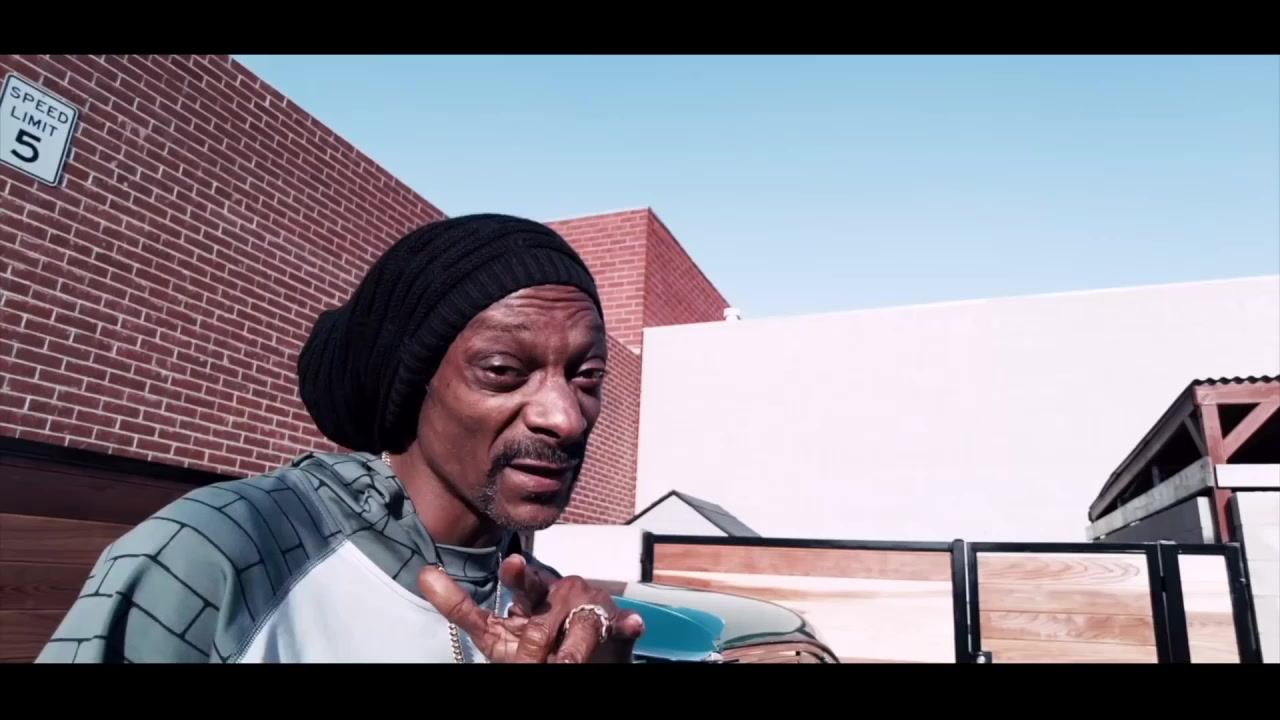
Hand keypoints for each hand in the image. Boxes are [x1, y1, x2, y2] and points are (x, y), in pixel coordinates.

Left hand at [417, 555, 644, 662]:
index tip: (512, 565)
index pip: (525, 582)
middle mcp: (564, 594)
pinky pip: (624, 625)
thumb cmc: (534, 642)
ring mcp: (591, 609)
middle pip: (552, 611)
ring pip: (583, 625)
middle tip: (530, 662)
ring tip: (566, 665)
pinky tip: (632, 624)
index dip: (520, 575)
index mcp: (535, 593)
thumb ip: (460, 606)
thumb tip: (423, 573)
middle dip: (538, 643)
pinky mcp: (617, 626)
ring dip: (575, 647)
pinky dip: (628, 624)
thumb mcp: (494, 632)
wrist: (579, 658)